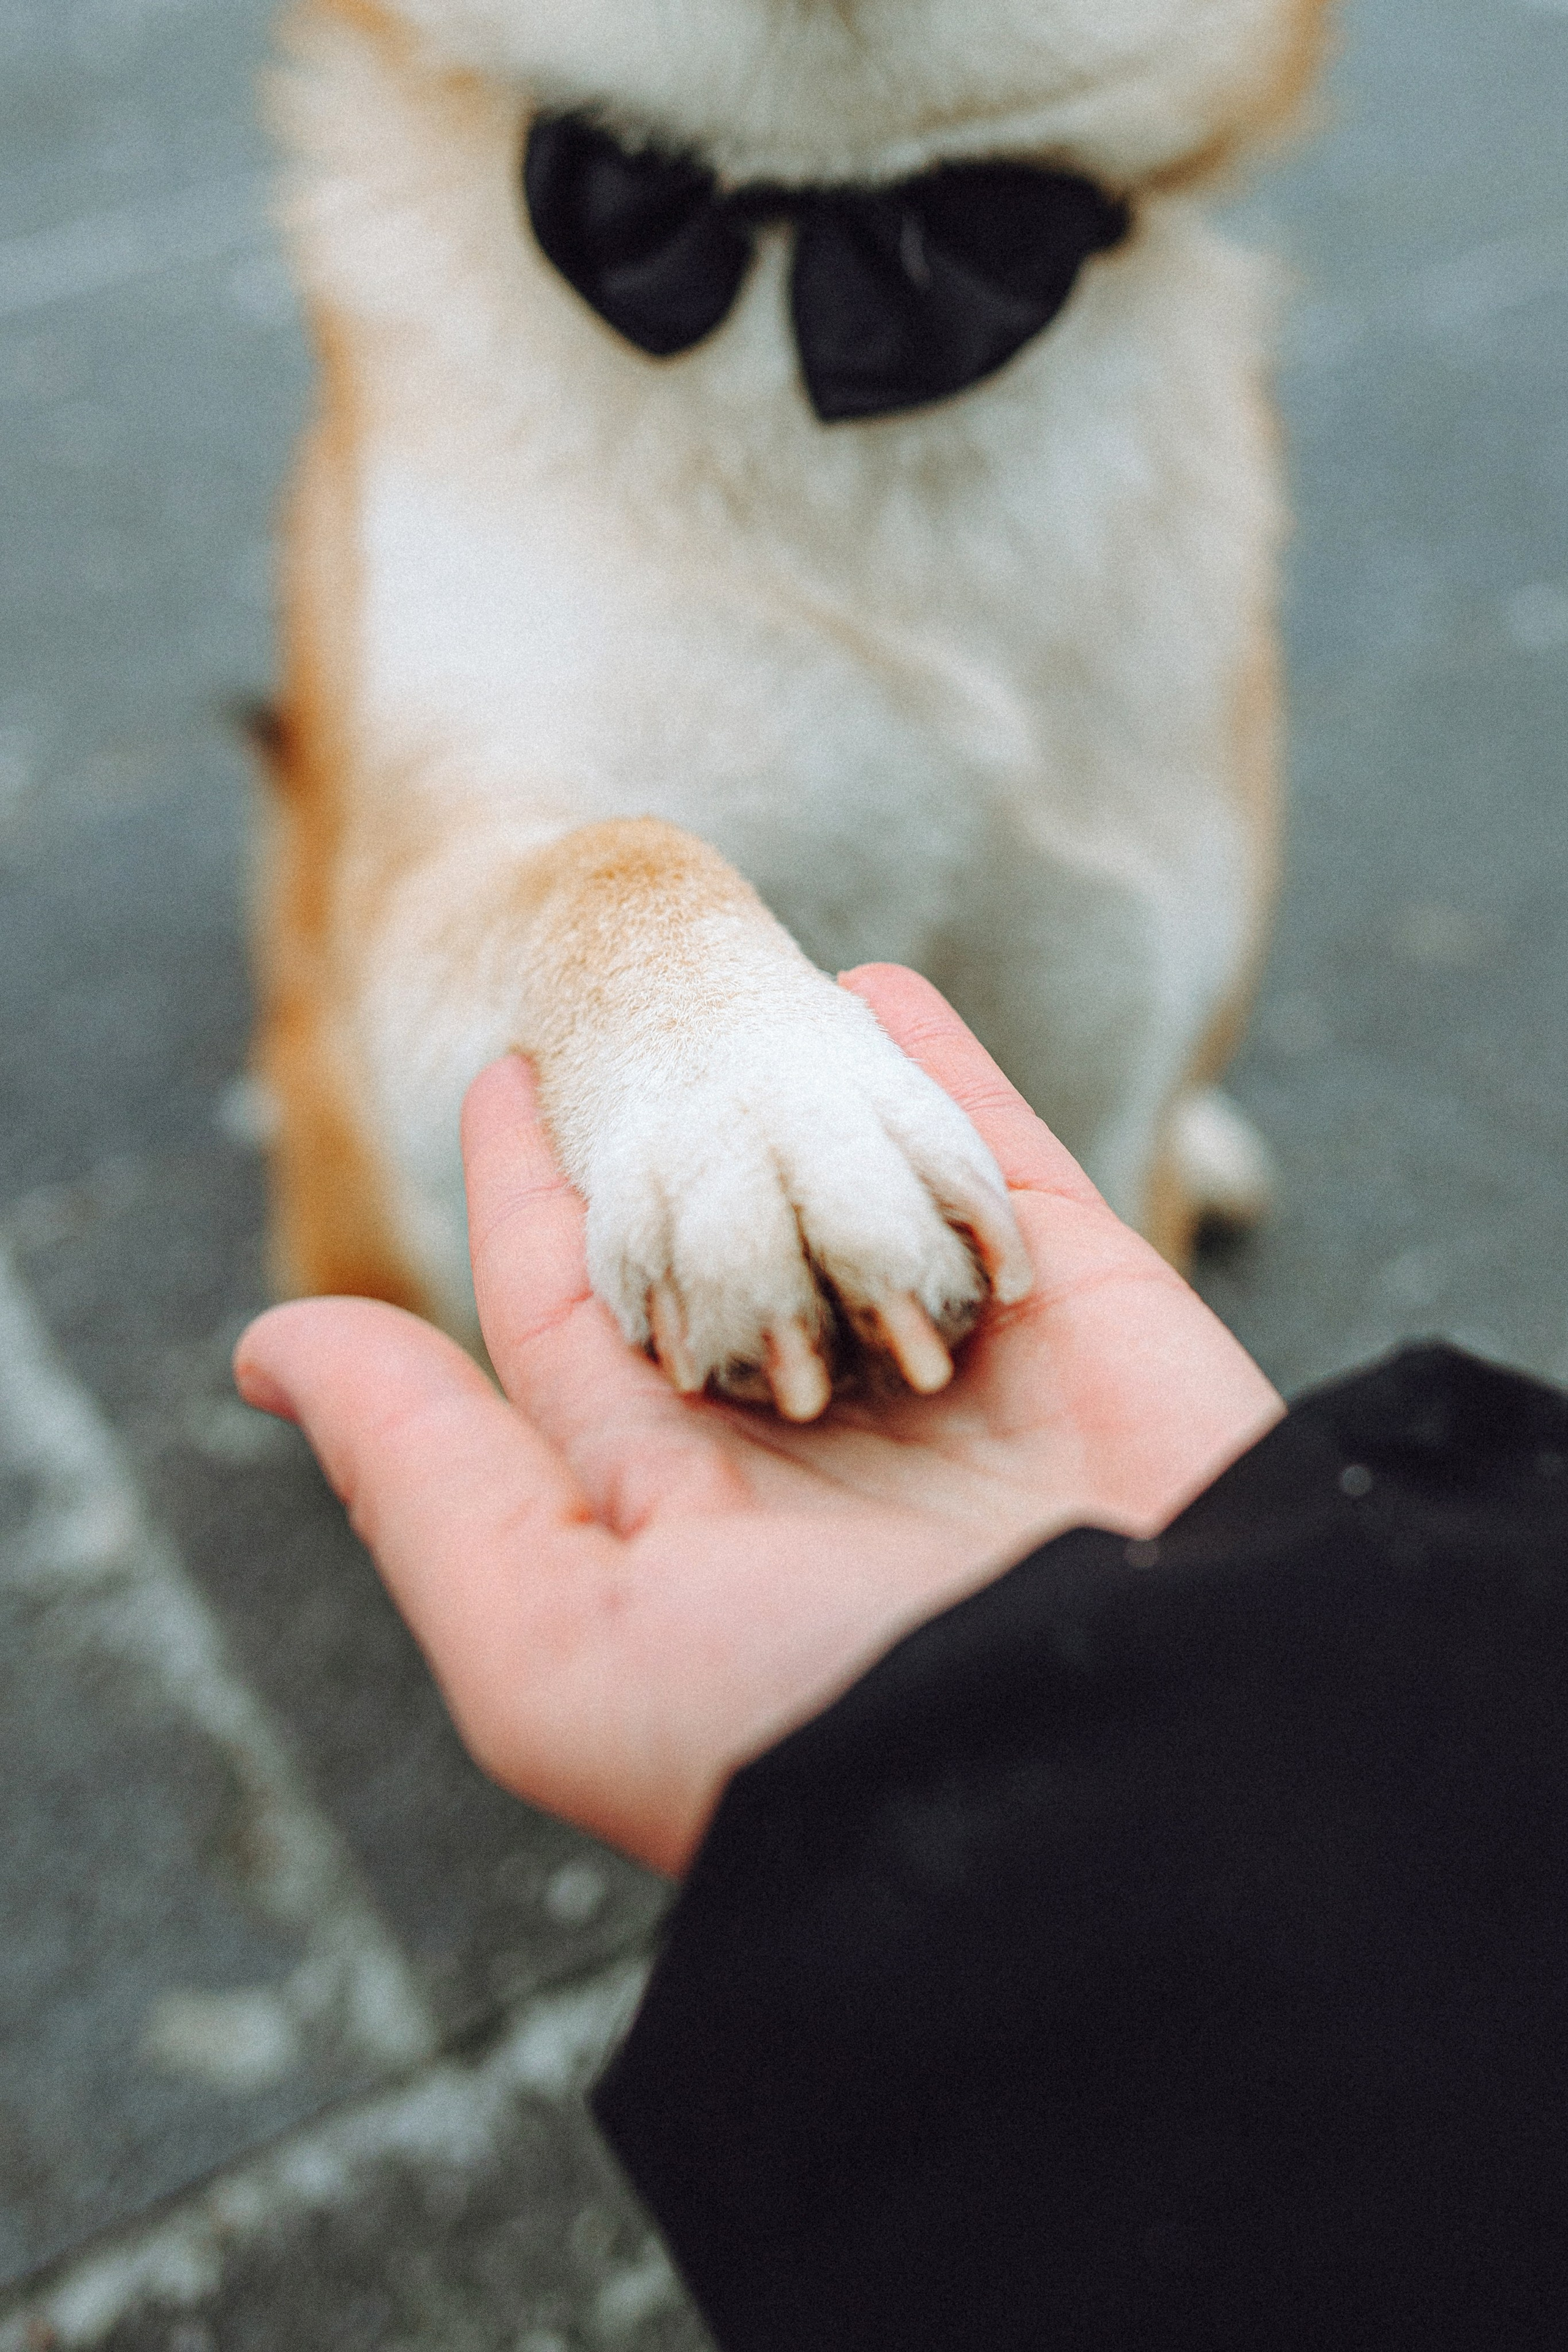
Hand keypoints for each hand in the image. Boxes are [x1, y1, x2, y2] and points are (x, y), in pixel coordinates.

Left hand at [234, 967, 1281, 1876]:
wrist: (1118, 1776)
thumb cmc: (809, 1725)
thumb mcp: (552, 1645)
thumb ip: (418, 1481)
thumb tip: (264, 1353)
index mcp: (685, 1503)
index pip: (580, 1313)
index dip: (534, 1196)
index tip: (504, 1084)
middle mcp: (817, 1435)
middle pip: (721, 1234)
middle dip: (673, 1134)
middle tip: (630, 1009)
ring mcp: (957, 1367)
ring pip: (853, 1187)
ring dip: (802, 1090)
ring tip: (748, 988)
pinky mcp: (1085, 1313)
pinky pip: (994, 1160)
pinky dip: (940, 1072)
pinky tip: (878, 989)